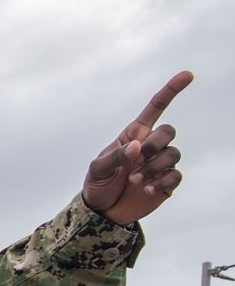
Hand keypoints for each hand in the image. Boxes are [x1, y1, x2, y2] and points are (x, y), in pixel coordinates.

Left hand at [81, 71, 192, 225]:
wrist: (102, 211)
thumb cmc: (97, 184)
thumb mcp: (98, 169)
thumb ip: (116, 156)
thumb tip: (138, 147)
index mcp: (134, 135)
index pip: (156, 108)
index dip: (171, 90)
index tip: (187, 75)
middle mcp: (150, 146)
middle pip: (168, 131)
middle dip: (155, 144)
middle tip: (137, 160)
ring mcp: (159, 163)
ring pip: (173, 154)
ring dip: (154, 167)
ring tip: (134, 180)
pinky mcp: (166, 181)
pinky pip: (176, 175)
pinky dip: (162, 181)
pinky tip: (146, 190)